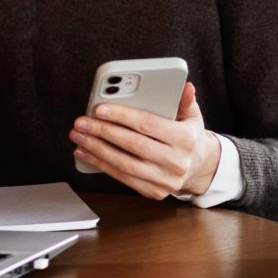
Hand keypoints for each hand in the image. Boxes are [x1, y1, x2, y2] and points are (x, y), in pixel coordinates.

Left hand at [69, 82, 220, 200]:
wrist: (198, 167)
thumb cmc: (187, 135)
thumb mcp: (191, 116)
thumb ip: (184, 100)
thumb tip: (185, 85)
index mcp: (186, 139)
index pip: (148, 125)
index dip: (122, 116)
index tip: (99, 108)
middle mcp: (177, 162)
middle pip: (133, 145)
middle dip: (103, 132)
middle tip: (81, 122)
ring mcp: (165, 180)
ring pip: (124, 164)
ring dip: (96, 149)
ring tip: (78, 136)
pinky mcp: (154, 192)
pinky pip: (122, 178)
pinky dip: (100, 164)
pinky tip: (84, 153)